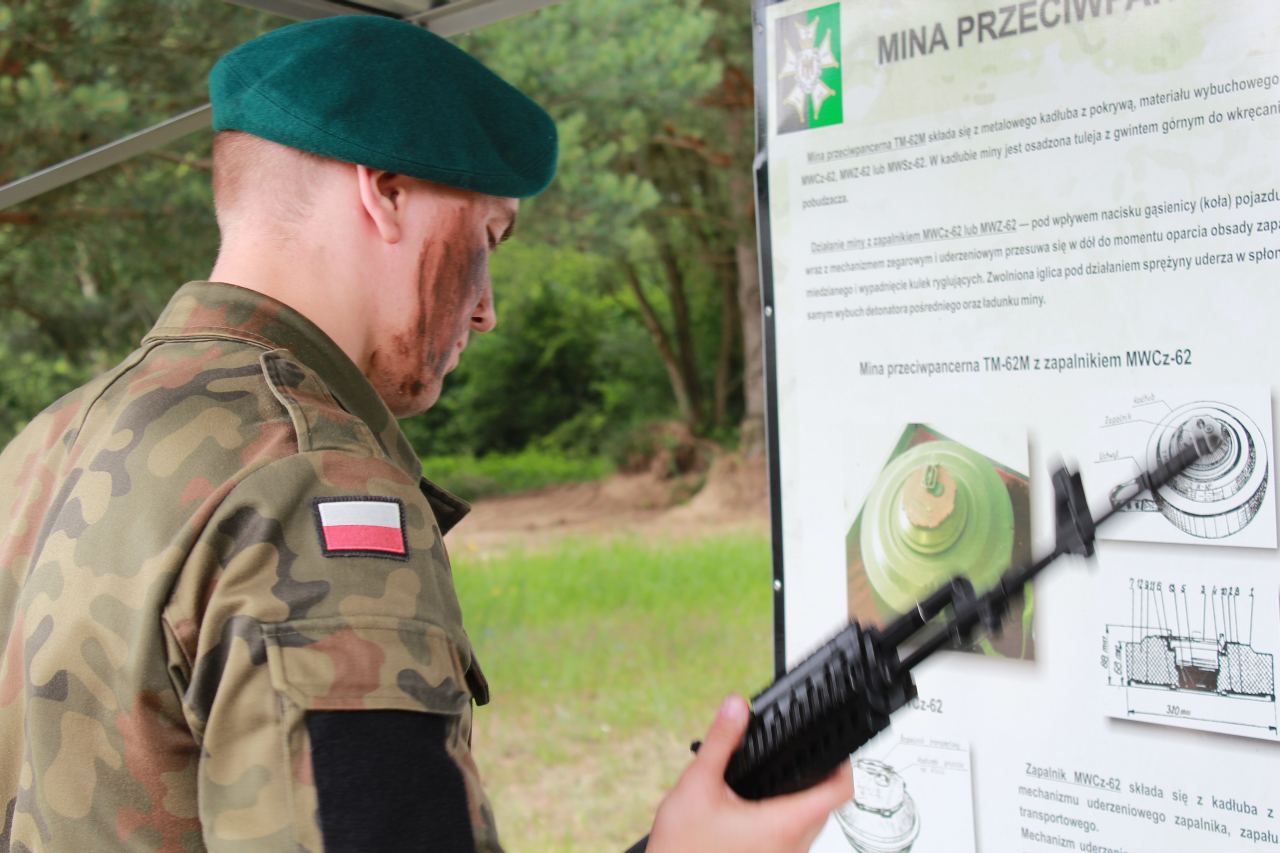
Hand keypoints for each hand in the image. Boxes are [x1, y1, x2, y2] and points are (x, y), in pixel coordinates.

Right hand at [646, 695, 852, 852]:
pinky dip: (784, 818)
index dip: (843, 763)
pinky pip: (793, 839)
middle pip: (826, 805)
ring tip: (771, 779)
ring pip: (810, 823)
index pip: (840, 791)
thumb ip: (722, 742)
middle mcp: (792, 847)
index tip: (833, 745)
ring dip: (799, 800)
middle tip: (794, 754)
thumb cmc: (682, 848)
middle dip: (815, 777)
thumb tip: (736, 707)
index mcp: (783, 824)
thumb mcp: (698, 785)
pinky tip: (755, 807)